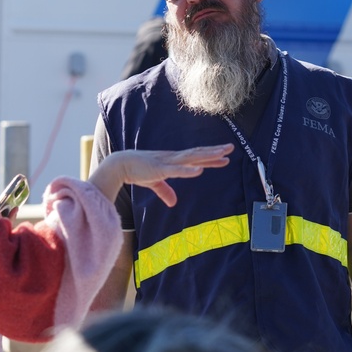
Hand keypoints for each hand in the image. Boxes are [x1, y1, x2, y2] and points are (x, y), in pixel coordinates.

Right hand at [89, 144, 233, 205]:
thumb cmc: (137, 171)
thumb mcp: (154, 182)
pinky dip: (188, 170)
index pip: (195, 157)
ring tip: (222, 154)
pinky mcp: (160, 169)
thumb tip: (174, 203)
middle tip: (231, 148)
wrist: (120, 165)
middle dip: (215, 151)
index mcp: (173, 160)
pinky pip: (177, 170)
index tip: (225, 156)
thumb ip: (165, 191)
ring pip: (192, 158)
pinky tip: (200, 170)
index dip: (210, 156)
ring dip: (208, 156)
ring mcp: (168, 162)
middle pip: (198, 154)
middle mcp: (173, 158)